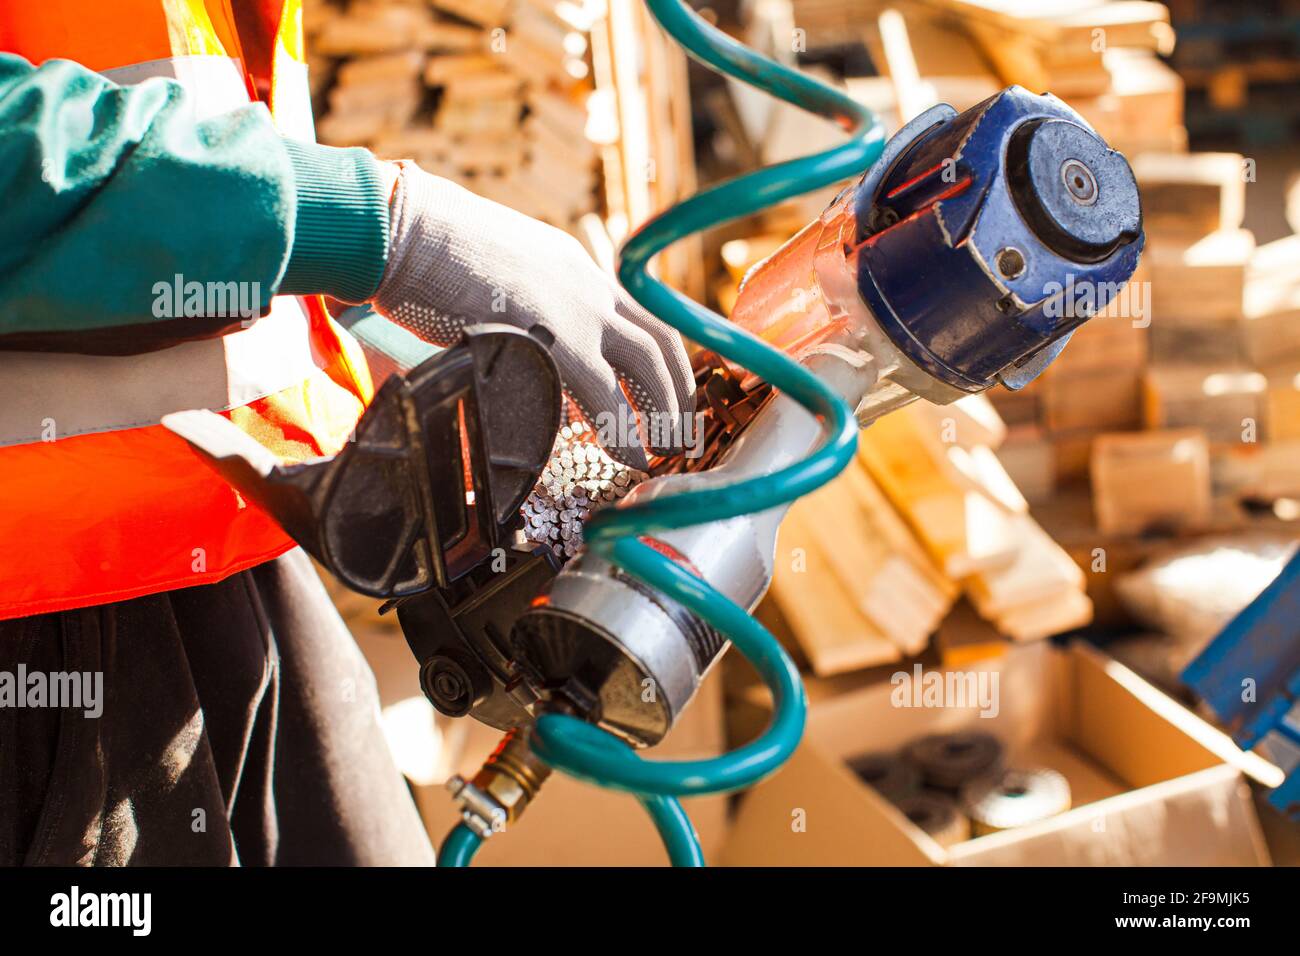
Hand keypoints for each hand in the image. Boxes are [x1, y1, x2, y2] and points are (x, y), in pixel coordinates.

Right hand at [370, 162, 693, 468]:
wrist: (401, 228)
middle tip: (681, 433)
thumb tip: (522, 340)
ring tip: (662, 454)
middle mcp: (588, 285)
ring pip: (645, 368)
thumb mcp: (497, 270)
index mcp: (576, 268)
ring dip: (662, 416)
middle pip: (660, 343)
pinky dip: (623, 430)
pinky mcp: (550, 336)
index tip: (668, 394)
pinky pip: (602, 393)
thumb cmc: (428, 252)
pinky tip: (628, 456)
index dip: (662, 360)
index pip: (640, 316)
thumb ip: (524, 304)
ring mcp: (574, 308)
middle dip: (678, 393)